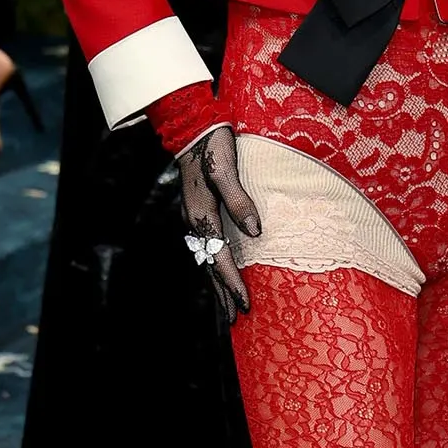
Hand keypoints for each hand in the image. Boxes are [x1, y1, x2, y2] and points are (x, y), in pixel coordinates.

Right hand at [178, 125, 258, 324]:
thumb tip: (255, 231)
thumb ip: (239, 200)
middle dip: (222, 294)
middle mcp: (194, 221)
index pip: (219, 258)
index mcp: (201, 213)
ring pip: (205, 260)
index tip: (246, 304)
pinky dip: (213, 268)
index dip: (233, 282)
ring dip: (216, 285)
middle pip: (209, 267)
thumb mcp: (227, 168)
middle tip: (235, 320)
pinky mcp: (197, 213)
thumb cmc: (213, 145)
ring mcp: (193, 218)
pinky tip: (220, 274)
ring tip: (227, 307)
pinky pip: (205, 249)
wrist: (193, 127)